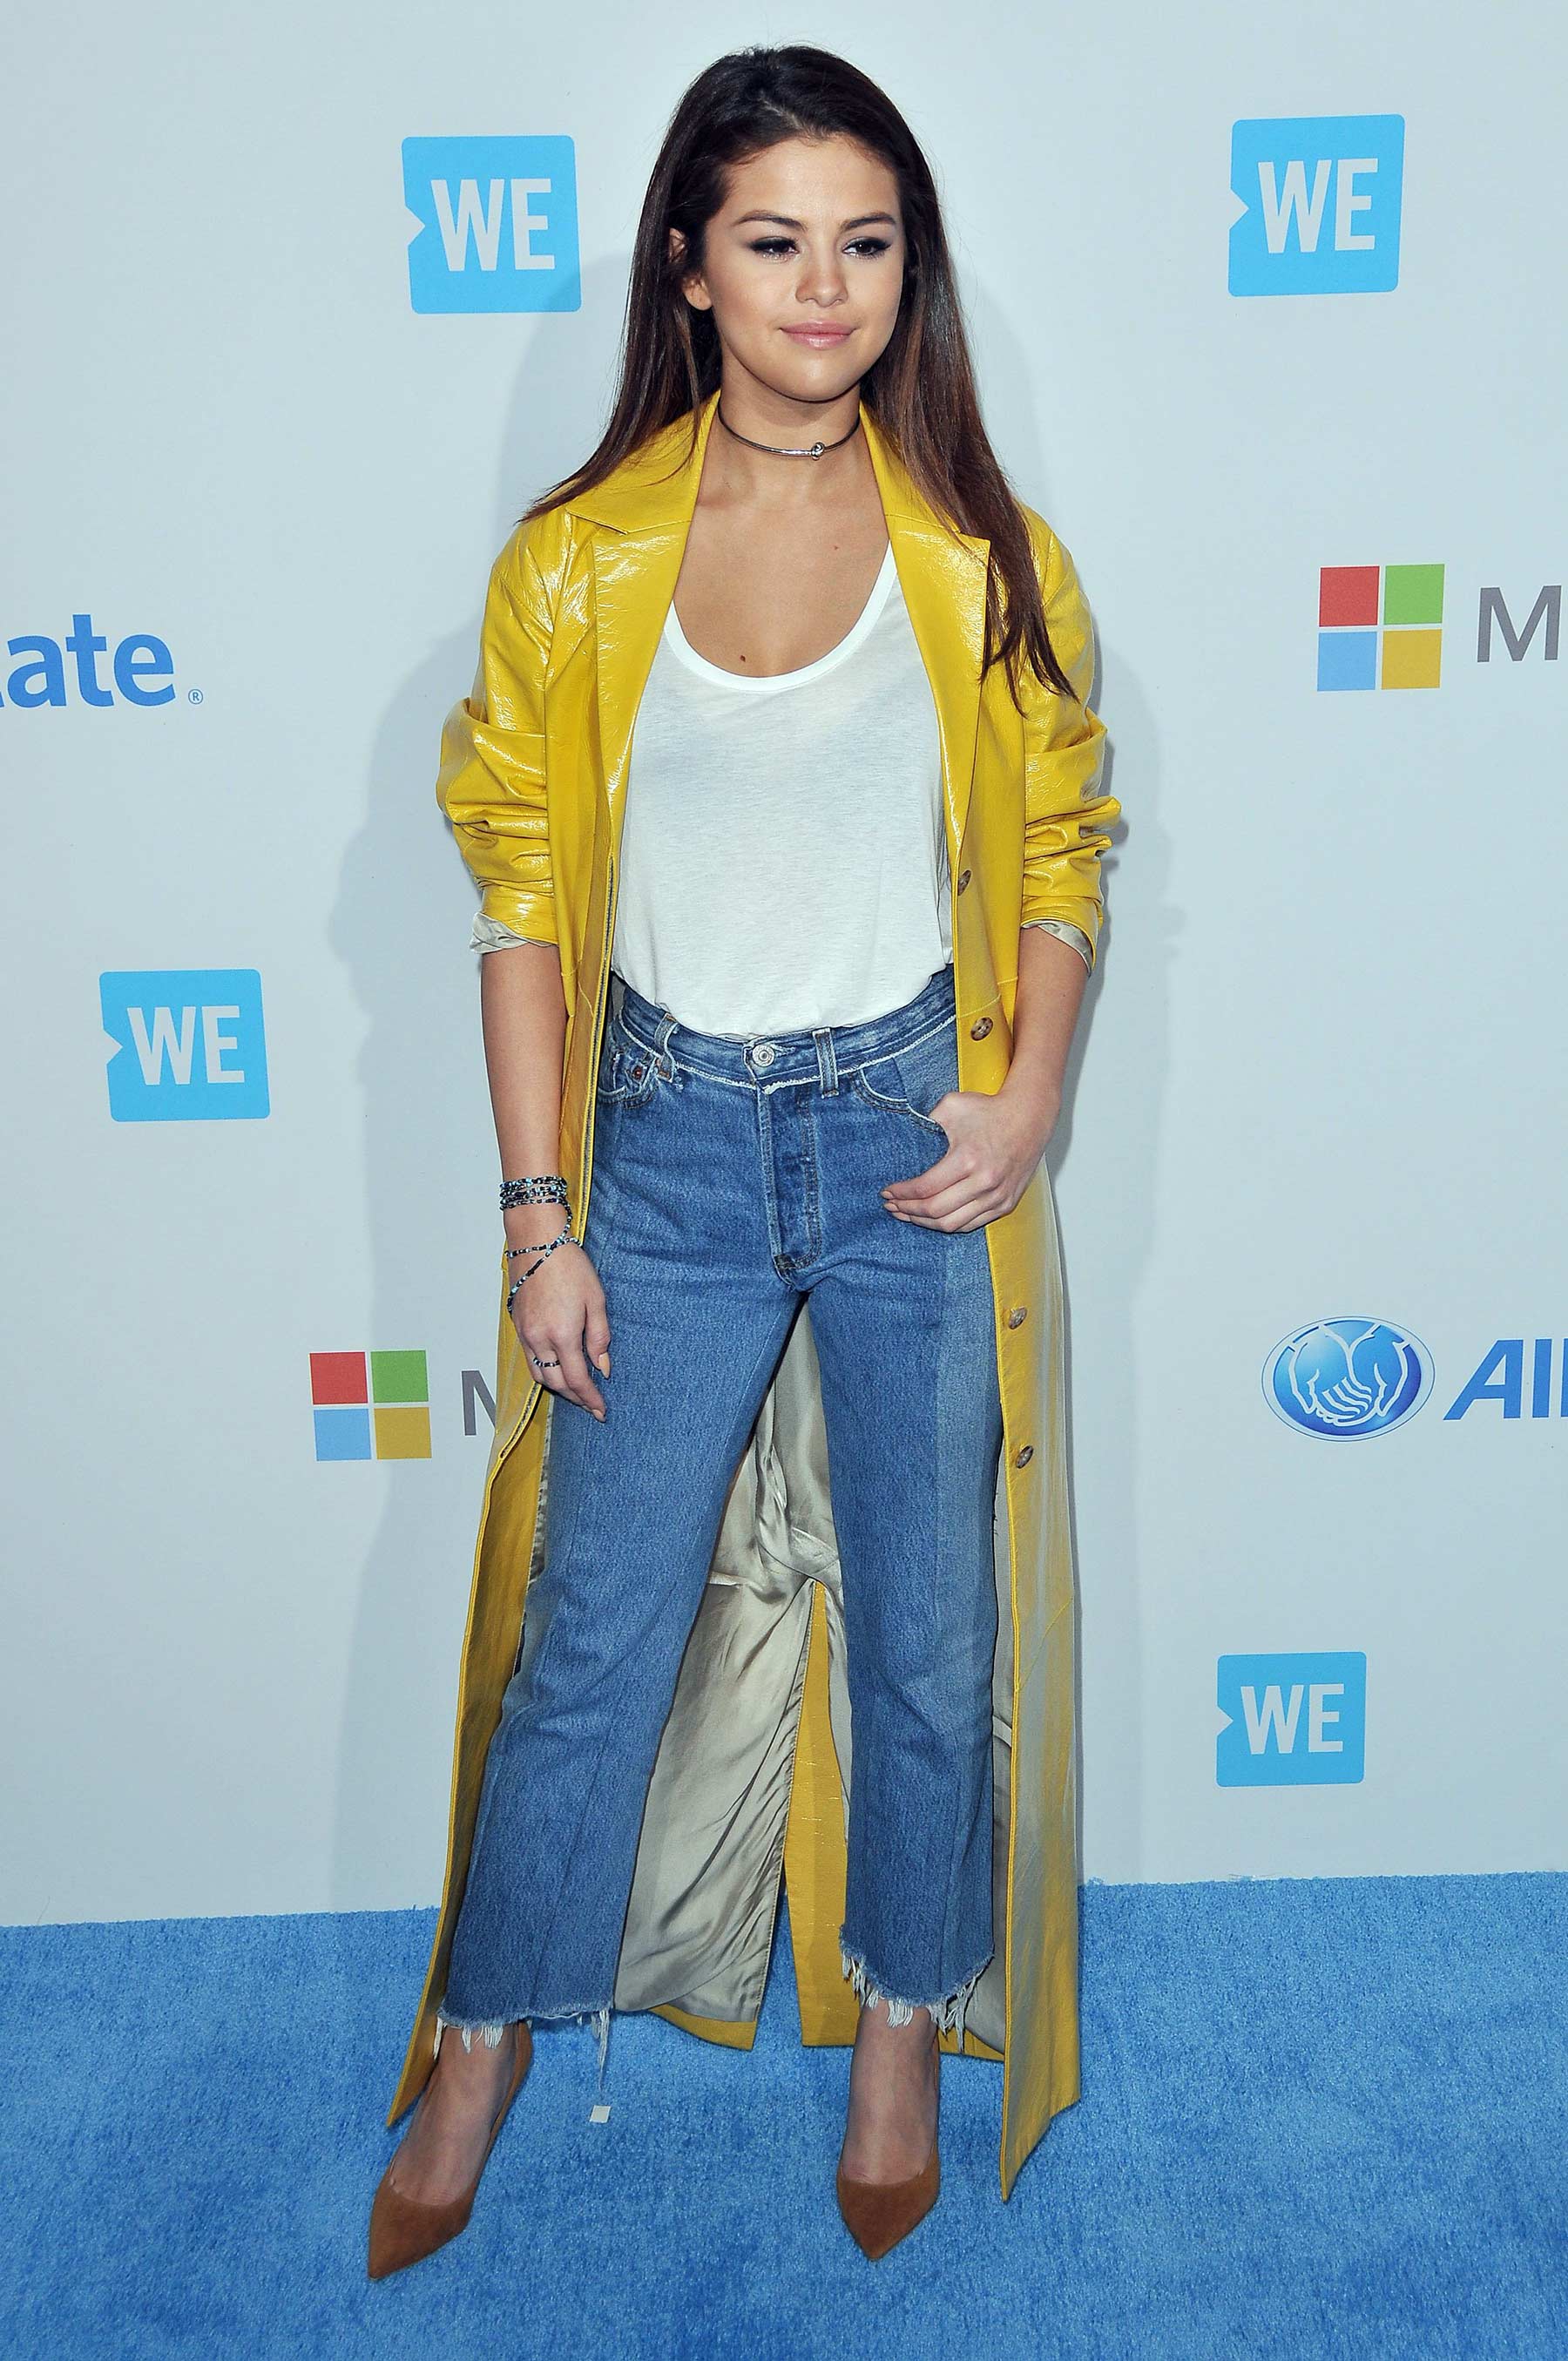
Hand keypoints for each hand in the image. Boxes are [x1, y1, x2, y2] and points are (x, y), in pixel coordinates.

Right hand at [507, 1231, 610, 1418]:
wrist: (537, 1242)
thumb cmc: (570, 1265)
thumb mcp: (596, 1300)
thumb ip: (599, 1337)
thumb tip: (602, 1367)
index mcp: (563, 1334)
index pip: (577, 1380)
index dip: (590, 1399)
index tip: (601, 1411)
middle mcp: (540, 1339)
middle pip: (556, 1384)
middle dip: (575, 1399)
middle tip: (592, 1406)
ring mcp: (525, 1334)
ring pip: (540, 1375)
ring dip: (558, 1388)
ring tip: (576, 1391)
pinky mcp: (518, 1326)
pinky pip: (530, 1360)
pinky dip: (544, 1371)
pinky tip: (557, 1369)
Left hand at [879, 1078, 1059, 1231]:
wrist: (1029, 1116)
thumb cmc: (989, 1109)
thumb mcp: (952, 1105)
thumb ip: (924, 1121)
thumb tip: (900, 1138)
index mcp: (968, 1158)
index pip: (925, 1188)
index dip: (901, 1193)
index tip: (887, 1192)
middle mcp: (984, 1181)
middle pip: (935, 1211)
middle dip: (907, 1210)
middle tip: (892, 1206)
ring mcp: (997, 1196)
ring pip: (952, 1224)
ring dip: (925, 1223)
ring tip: (908, 1214)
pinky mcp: (1006, 1203)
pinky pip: (971, 1225)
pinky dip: (949, 1224)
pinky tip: (933, 1218)